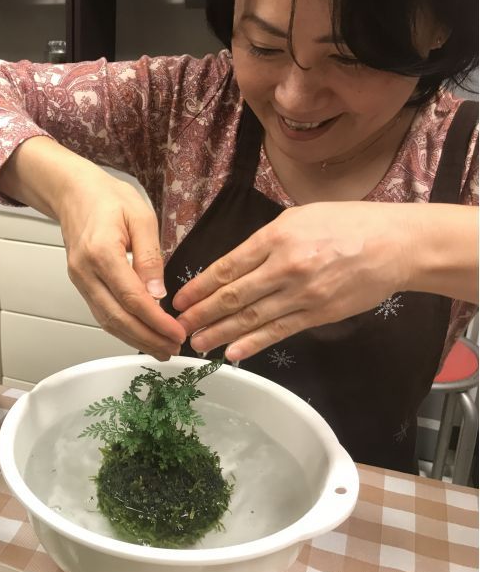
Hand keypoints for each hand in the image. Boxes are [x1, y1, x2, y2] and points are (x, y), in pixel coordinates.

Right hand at [55, 166, 186, 360]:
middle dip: (147, 338)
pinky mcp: (81, 284)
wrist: (74, 193)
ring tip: (161, 349)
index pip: (132, 298)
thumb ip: (150, 256)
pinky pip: (102, 313)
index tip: (176, 333)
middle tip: (172, 349)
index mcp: (102, 252)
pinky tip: (141, 334)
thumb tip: (159, 293)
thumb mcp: (141, 217)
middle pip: (117, 317)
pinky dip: (122, 329)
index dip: (156, 321)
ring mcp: (79, 280)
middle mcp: (85, 271)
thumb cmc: (107, 198)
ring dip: (135, 339)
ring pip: (107, 321)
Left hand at [173, 202, 413, 360]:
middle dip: (201, 313)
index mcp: (275, 239)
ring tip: (197, 344)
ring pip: (252, 318)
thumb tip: (234, 265)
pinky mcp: (318, 314)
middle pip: (233, 296)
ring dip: (220, 333)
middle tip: (178, 327)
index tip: (180, 299)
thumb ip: (265, 241)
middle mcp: (284, 268)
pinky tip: (233, 353)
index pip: (226, 268)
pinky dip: (253, 344)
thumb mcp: (298, 218)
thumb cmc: (344, 224)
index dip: (199, 287)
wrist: (394, 245)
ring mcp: (301, 294)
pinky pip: (279, 332)